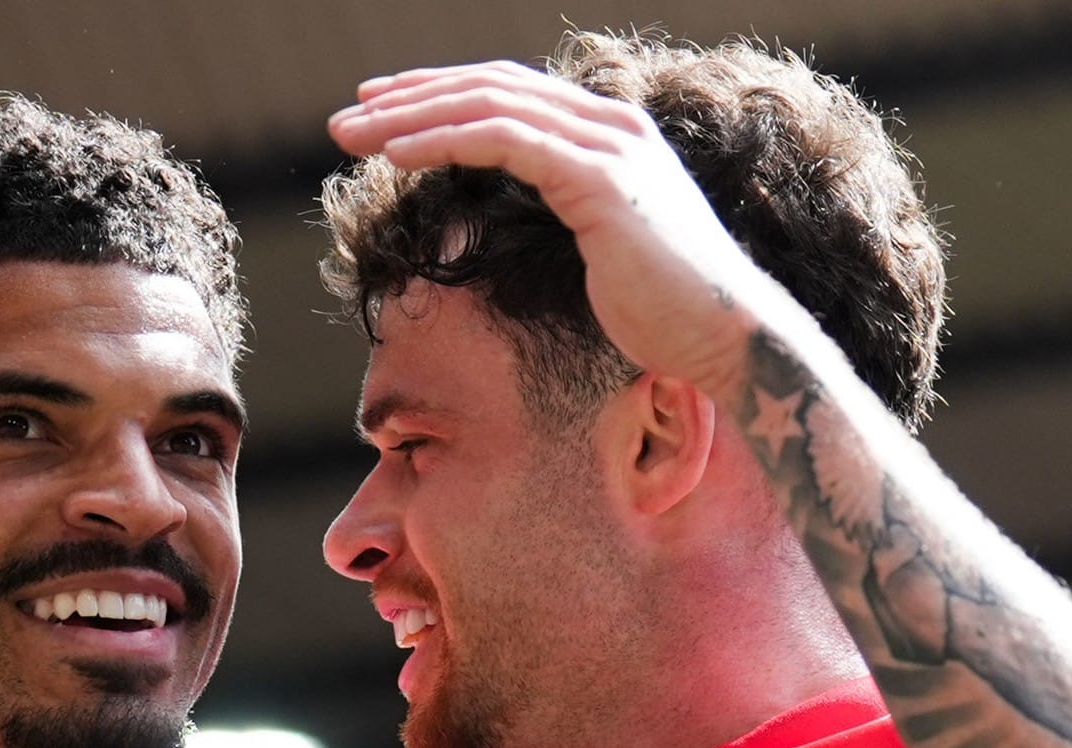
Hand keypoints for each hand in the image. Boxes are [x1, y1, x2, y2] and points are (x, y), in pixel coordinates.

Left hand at [328, 63, 773, 397]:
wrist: (727, 336)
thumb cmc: (667, 312)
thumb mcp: (605, 250)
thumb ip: (565, 216)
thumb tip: (512, 227)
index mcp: (609, 135)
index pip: (509, 93)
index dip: (439, 95)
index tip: (381, 113)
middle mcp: (610, 125)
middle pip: (489, 87)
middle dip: (409, 97)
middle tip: (344, 118)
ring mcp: (607, 145)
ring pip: (487, 106)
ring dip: (409, 117)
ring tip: (352, 137)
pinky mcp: (598, 177)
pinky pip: (502, 141)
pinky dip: (442, 142)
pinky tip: (395, 157)